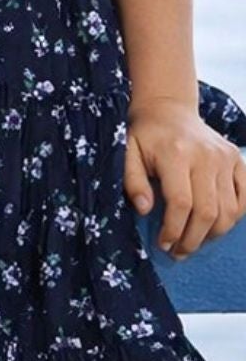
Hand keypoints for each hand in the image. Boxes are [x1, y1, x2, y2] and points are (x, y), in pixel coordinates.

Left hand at [125, 99, 245, 257]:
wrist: (168, 108)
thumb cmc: (144, 134)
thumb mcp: (127, 152)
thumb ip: (132, 180)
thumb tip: (144, 209)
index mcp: (176, 153)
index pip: (181, 203)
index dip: (174, 230)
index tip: (163, 244)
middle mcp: (206, 156)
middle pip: (208, 211)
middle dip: (193, 239)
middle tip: (179, 251)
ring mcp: (226, 157)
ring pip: (230, 210)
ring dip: (213, 234)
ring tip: (194, 241)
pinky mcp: (238, 159)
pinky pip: (244, 197)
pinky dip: (234, 217)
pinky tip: (214, 225)